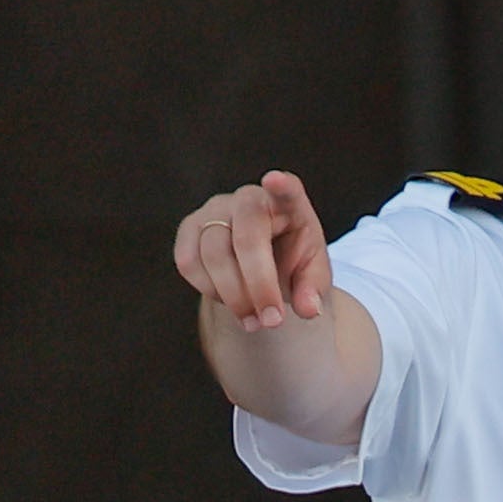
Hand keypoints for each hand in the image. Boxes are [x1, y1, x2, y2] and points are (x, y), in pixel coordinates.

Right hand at [173, 171, 331, 331]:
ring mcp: (215, 209)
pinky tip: (228, 299)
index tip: (275, 179)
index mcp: (288, 203)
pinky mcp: (190, 227)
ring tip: (253, 321)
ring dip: (233, 296)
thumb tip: (308, 309)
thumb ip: (314, 290)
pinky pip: (188, 262)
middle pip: (246, 238)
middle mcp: (248, 199)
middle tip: (272, 322)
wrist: (262, 265)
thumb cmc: (292, 263)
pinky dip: (208, 289)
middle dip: (258, 286)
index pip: (287, 190)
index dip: (281, 186)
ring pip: (213, 254)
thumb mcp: (313, 277)